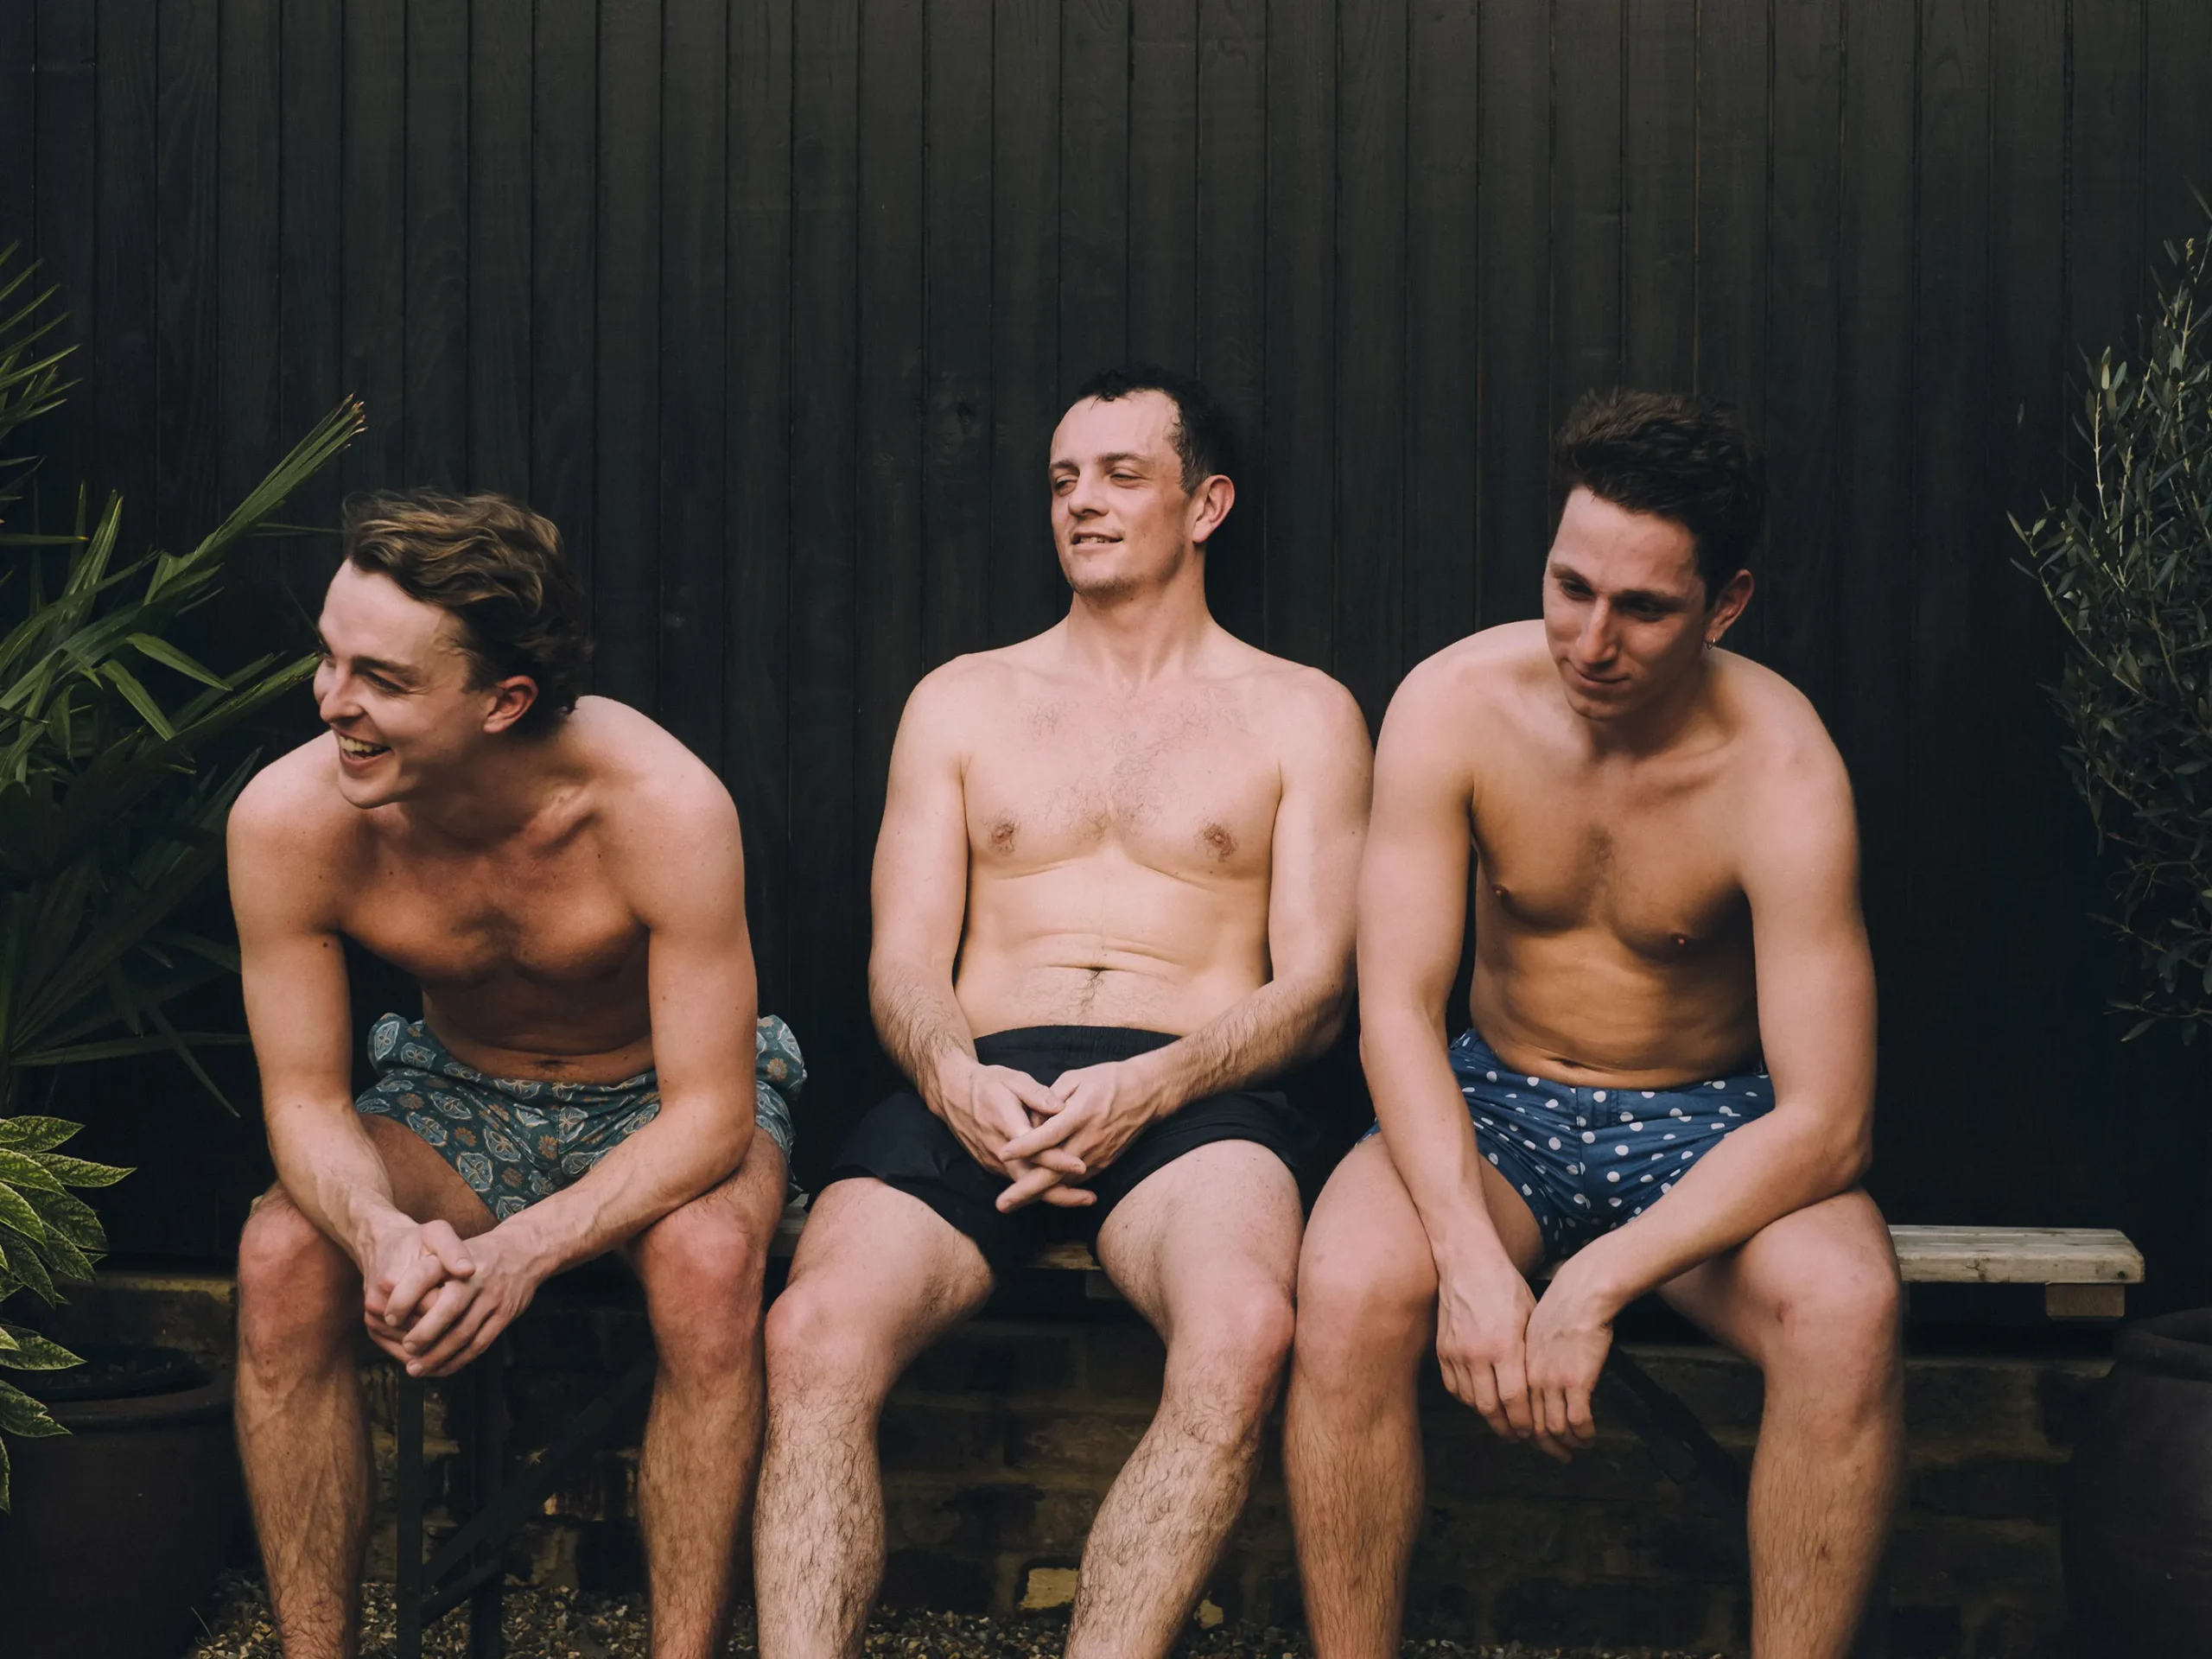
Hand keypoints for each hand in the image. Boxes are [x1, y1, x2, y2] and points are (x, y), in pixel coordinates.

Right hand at [360, 1216, 475, 1362]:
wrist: (381, 1246)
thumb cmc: (415, 1240)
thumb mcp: (437, 1233)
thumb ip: (454, 1250)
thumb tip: (469, 1270)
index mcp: (395, 1281)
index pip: (435, 1309)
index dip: (458, 1312)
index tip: (477, 1311)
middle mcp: (380, 1304)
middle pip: (423, 1331)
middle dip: (448, 1333)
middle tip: (473, 1332)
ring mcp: (373, 1319)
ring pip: (411, 1346)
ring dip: (434, 1349)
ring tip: (461, 1343)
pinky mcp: (372, 1329)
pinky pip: (399, 1351)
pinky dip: (420, 1353)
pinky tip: (442, 1347)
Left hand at [391, 1226, 548, 1377]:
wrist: (523, 1250)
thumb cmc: (474, 1255)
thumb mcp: (449, 1249)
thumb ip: (425, 1272)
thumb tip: (386, 1302)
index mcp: (455, 1258)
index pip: (425, 1276)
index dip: (404, 1298)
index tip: (389, 1318)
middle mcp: (476, 1278)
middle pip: (449, 1308)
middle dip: (424, 1333)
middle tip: (406, 1348)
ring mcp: (493, 1297)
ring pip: (464, 1332)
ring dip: (438, 1355)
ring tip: (416, 1368)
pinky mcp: (506, 1314)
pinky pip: (480, 1343)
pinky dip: (458, 1360)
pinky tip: (441, 1368)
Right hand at [931, 1056, 1092, 1212]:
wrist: (952, 1094)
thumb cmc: (987, 1084)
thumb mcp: (1013, 1079)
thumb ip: (1038, 1094)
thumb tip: (1061, 1107)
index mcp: (1008, 1126)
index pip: (1036, 1151)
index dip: (1059, 1160)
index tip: (1081, 1166)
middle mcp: (999, 1151)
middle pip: (1031, 1180)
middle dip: (1061, 1193)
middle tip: (1090, 1199)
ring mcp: (993, 1161)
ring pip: (1024, 1184)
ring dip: (1051, 1193)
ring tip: (1082, 1198)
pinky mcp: (991, 1165)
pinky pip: (1017, 1179)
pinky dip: (1037, 1187)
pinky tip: (1060, 1187)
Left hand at [995, 1056, 1169, 1195]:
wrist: (1147, 1094)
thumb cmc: (1108, 1080)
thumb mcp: (1076, 1078)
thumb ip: (1050, 1098)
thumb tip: (1030, 1120)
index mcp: (1081, 1114)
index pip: (1048, 1136)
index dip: (1024, 1146)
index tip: (1003, 1154)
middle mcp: (1089, 1139)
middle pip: (1053, 1172)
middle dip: (1025, 1190)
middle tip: (1001, 1204)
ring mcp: (1098, 1155)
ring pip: (1063, 1182)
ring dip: (1037, 1195)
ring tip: (1012, 1204)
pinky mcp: (1104, 1162)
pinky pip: (1076, 1180)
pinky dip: (1056, 1189)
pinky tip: (1037, 1195)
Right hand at [1433, 1250, 1540, 1445]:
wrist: (1467, 1261)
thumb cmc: (1504, 1286)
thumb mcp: (1529, 1317)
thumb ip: (1529, 1353)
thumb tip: (1537, 1386)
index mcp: (1504, 1345)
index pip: (1514, 1399)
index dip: (1523, 1421)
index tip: (1531, 1432)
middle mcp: (1477, 1353)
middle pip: (1490, 1407)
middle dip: (1506, 1427)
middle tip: (1517, 1436)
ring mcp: (1455, 1352)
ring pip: (1470, 1400)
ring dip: (1487, 1415)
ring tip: (1502, 1421)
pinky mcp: (1442, 1349)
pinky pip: (1454, 1386)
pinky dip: (1467, 1398)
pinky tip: (1480, 1399)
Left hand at [1522, 1265, 1615, 1461]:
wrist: (1580, 1295)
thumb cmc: (1561, 1308)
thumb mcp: (1533, 1333)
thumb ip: (1532, 1358)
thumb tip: (1537, 1375)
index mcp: (1519, 1366)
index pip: (1516, 1409)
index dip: (1527, 1430)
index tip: (1536, 1440)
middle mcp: (1531, 1378)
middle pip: (1533, 1424)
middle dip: (1547, 1446)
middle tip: (1559, 1456)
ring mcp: (1552, 1381)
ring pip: (1555, 1427)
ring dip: (1567, 1444)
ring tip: (1578, 1449)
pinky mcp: (1576, 1382)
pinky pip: (1578, 1420)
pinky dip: (1584, 1434)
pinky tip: (1590, 1437)